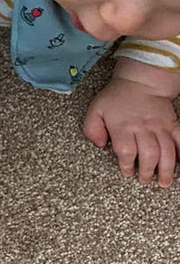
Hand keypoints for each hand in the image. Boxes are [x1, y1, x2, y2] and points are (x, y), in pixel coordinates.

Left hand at [83, 63, 179, 186]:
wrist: (141, 81)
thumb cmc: (116, 97)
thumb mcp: (95, 110)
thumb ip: (92, 129)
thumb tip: (100, 145)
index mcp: (123, 126)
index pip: (126, 151)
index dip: (127, 165)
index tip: (127, 172)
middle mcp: (143, 127)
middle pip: (149, 153)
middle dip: (147, 170)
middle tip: (145, 180)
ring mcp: (160, 126)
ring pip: (167, 149)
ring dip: (166, 167)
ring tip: (164, 182)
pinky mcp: (172, 123)